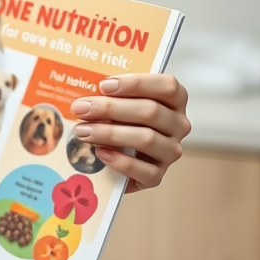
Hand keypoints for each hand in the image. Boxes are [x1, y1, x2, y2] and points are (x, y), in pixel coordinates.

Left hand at [70, 74, 190, 192]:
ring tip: (82, 131)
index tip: (103, 85)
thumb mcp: (119, 105)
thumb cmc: (120, 123)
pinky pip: (144, 170)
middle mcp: (178, 125)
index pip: (167, 86)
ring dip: (110, 133)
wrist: (119, 162)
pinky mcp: (158, 176)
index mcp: (174, 101)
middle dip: (110, 108)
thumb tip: (85, 92)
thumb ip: (110, 96)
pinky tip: (100, 152)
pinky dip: (120, 161)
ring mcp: (170, 151)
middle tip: (80, 108)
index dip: (136, 83)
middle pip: (150, 111)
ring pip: (147, 139)